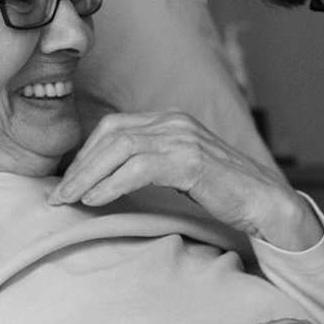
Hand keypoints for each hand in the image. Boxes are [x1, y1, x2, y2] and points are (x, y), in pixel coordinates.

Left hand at [49, 110, 322, 248]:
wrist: (265, 202)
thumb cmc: (223, 191)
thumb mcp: (181, 169)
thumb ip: (151, 164)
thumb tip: (108, 179)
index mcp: (171, 120)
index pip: (114, 127)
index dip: (84, 154)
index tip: (67, 182)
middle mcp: (174, 122)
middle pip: (110, 135)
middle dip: (79, 166)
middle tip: (57, 196)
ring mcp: (183, 138)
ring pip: (119, 148)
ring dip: (87, 176)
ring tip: (68, 200)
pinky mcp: (191, 160)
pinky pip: (139, 167)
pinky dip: (111, 183)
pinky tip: (96, 200)